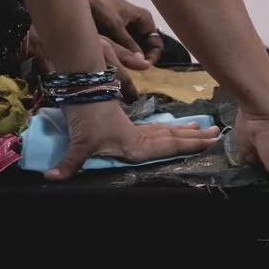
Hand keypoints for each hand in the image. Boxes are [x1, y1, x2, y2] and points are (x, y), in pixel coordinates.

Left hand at [50, 102, 219, 179]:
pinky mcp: (128, 124)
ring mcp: (135, 130)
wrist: (80, 90)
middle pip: (172, 138)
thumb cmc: (85, 117)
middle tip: (216, 134)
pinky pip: (155, 129)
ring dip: (184, 132)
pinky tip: (174, 128)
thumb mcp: (78, 143)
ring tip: (203, 129)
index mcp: (135, 145)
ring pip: (165, 132)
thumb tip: (52, 178)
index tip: (210, 141)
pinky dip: (168, 129)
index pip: (168, 146)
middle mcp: (139, 138)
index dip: (190, 145)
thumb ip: (69, 163)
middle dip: (194, 138)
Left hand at [89, 0, 162, 68]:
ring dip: (131, 58)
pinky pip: (125, 48)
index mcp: (145, 20)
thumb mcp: (116, 27)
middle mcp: (140, 26)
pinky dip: (123, 54)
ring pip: (136, 50)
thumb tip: (142, 62)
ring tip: (123, 64)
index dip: (152, 56)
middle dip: (141, 59)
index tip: (144, 66)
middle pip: (147, 48)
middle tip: (131, 68)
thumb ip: (129, 44)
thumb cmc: (102, 8)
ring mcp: (130, 30)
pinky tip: (116, 59)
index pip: (156, 44)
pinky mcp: (120, 34)